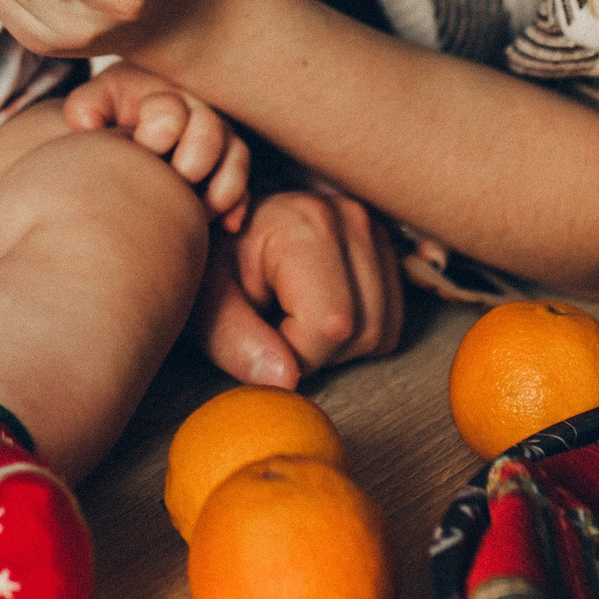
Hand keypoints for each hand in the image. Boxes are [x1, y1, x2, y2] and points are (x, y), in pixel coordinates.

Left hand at [66, 62, 250, 229]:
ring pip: (236, 160)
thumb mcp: (96, 105)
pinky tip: (227, 226)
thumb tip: (87, 124)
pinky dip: (238, 207)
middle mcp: (195, 114)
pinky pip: (245, 189)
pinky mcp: (228, 171)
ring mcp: (217, 143)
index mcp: (160, 95)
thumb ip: (88, 105)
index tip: (144, 147)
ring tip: (201, 212)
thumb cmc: (109, 120)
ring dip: (222, 188)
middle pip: (210, 132)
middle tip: (180, 179)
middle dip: (196, 157)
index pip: (170, 108)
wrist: (127, 143)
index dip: (160, 129)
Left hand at [193, 189, 402, 387]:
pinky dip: (359, 332)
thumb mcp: (208, 305)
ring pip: (381, 329)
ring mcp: (372, 229)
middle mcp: (349, 218)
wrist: (225, 233)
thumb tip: (285, 381)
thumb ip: (237, 343)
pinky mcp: (384, 247)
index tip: (261, 338)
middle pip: (363, 329)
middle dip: (317, 352)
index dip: (295, 353)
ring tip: (295, 319)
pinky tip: (320, 312)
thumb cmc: (214, 267)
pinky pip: (391, 321)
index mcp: (302, 224)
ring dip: (340, 346)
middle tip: (275, 329)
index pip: (329, 323)